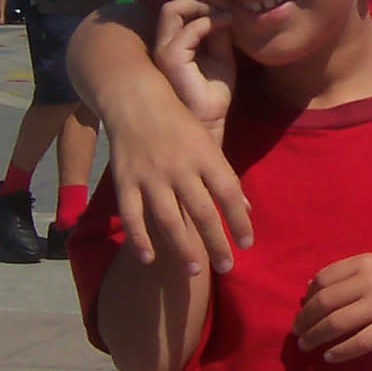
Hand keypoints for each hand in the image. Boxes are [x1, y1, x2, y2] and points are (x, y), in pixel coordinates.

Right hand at [104, 82, 253, 273]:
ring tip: (195, 271)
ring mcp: (150, 175)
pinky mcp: (124, 180)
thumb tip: (246, 209)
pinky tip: (149, 258)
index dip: (239, 220)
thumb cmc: (178, 122)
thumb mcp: (207, 142)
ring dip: (182, 247)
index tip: (247, 244)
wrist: (135, 99)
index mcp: (205, 155)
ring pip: (168, 219)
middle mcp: (179, 167)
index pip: (228, 193)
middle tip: (226, 267)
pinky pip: (132, 215)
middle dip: (216, 243)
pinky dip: (139, 238)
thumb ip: (224, 177)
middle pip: (202, 212)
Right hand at [152, 0, 234, 137]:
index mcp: (172, 43)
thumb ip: (218, 33)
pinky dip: (209, 21)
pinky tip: (226, 22)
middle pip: (172, 4)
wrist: (210, 119)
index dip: (200, 0)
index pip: (178, 9)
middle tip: (224, 4)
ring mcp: (164, 50)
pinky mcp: (171, 58)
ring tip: (224, 12)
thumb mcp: (221, 56)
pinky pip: (188, 29)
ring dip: (202, 5)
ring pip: (173, 9)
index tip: (223, 2)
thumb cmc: (213, 92)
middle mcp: (163, 44)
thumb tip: (224, 9)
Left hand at [292, 254, 371, 362]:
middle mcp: (371, 281)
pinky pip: (359, 342)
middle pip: (325, 302)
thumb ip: (346, 273)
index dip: (307, 298)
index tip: (302, 311)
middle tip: (297, 333)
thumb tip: (308, 286)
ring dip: (315, 337)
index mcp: (365, 262)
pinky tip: (329, 357)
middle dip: (305, 320)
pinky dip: (340, 352)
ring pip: (337, 323)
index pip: (324, 279)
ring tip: (306, 346)